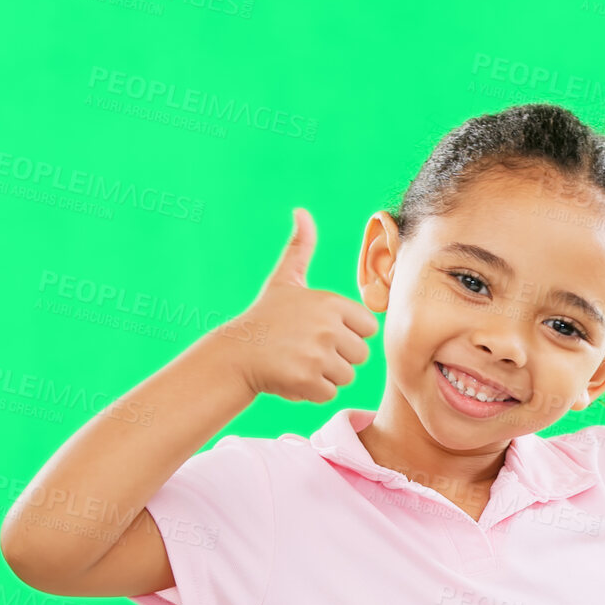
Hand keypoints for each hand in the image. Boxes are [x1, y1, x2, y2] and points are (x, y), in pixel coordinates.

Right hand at [225, 208, 379, 402]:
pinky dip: (312, 391)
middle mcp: (328, 326)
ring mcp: (318, 355)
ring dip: (326, 375)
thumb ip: (300, 247)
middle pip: (361, 355)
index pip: (368, 328)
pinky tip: (292, 377)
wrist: (236, 353)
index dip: (348, 333)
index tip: (321, 331)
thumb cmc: (265, 317)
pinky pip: (329, 393)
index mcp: (331, 302)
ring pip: (347, 376)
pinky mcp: (308, 381)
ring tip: (299, 362)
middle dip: (338, 357)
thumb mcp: (284, 279)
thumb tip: (301, 211)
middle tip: (308, 350)